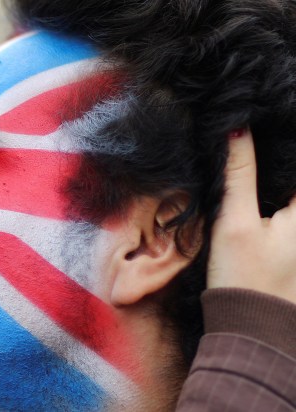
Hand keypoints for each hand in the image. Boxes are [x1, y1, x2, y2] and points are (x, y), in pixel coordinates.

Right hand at [207, 128, 295, 303]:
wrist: (251, 328)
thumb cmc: (243, 277)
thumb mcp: (235, 222)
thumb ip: (238, 174)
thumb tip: (237, 128)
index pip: (295, 163)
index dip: (282, 135)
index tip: (269, 115)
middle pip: (291, 178)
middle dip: (278, 156)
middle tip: (251, 131)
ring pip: (289, 191)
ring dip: (278, 174)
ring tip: (250, 149)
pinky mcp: (293, 245)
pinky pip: (288, 206)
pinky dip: (278, 191)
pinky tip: (256, 184)